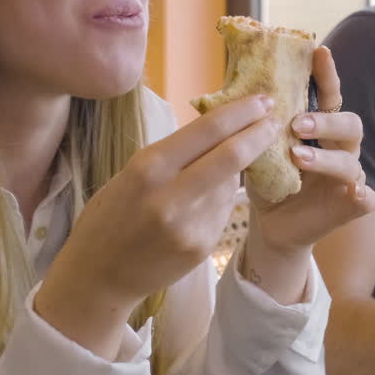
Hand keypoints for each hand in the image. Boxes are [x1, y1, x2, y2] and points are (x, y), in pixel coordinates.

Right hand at [54, 93, 279, 309]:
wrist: (98, 276)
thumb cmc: (111, 215)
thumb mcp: (132, 174)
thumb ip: (175, 154)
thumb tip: (221, 129)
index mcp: (148, 168)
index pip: (207, 130)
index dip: (242, 111)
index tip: (263, 99)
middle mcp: (170, 196)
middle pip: (232, 156)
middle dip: (260, 132)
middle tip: (276, 115)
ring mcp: (189, 226)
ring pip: (230, 183)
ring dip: (238, 168)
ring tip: (221, 167)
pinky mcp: (201, 247)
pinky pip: (223, 210)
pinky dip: (222, 197)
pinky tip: (202, 201)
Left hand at [248, 45, 374, 253]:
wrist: (271, 223)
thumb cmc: (267, 177)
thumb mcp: (257, 146)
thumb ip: (255, 121)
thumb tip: (228, 85)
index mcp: (321, 126)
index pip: (329, 95)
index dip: (327, 74)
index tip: (319, 52)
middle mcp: (340, 146)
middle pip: (350, 124)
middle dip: (326, 121)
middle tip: (296, 123)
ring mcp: (348, 175)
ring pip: (351, 161)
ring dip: (327, 158)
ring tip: (298, 157)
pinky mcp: (350, 204)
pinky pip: (366, 198)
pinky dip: (362, 194)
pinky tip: (354, 192)